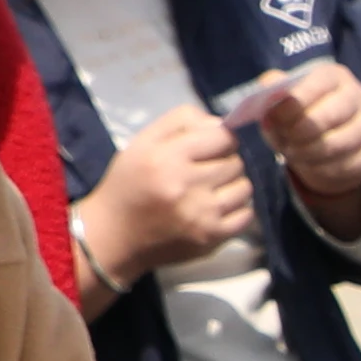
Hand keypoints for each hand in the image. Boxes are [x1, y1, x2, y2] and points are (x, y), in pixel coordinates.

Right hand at [77, 103, 254, 280]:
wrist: (113, 237)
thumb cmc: (128, 185)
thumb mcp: (143, 142)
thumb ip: (181, 122)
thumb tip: (222, 123)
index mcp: (166, 157)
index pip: (223, 136)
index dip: (221, 139)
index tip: (211, 147)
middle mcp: (186, 186)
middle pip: (235, 162)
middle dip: (225, 162)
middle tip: (206, 171)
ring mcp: (201, 215)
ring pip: (244, 187)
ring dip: (233, 186)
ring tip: (212, 190)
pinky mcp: (210, 238)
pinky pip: (246, 215)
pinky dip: (236, 210)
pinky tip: (216, 209)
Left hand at [248, 62, 360, 226]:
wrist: (330, 144)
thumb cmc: (302, 116)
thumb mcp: (285, 100)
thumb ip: (274, 90)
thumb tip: (270, 88)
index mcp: (334, 76)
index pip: (317, 84)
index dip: (293, 102)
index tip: (273, 118)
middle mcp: (358, 95)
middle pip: (329, 114)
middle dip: (300, 132)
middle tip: (285, 142)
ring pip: (338, 143)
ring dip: (309, 153)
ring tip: (293, 154)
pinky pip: (348, 164)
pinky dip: (324, 169)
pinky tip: (311, 164)